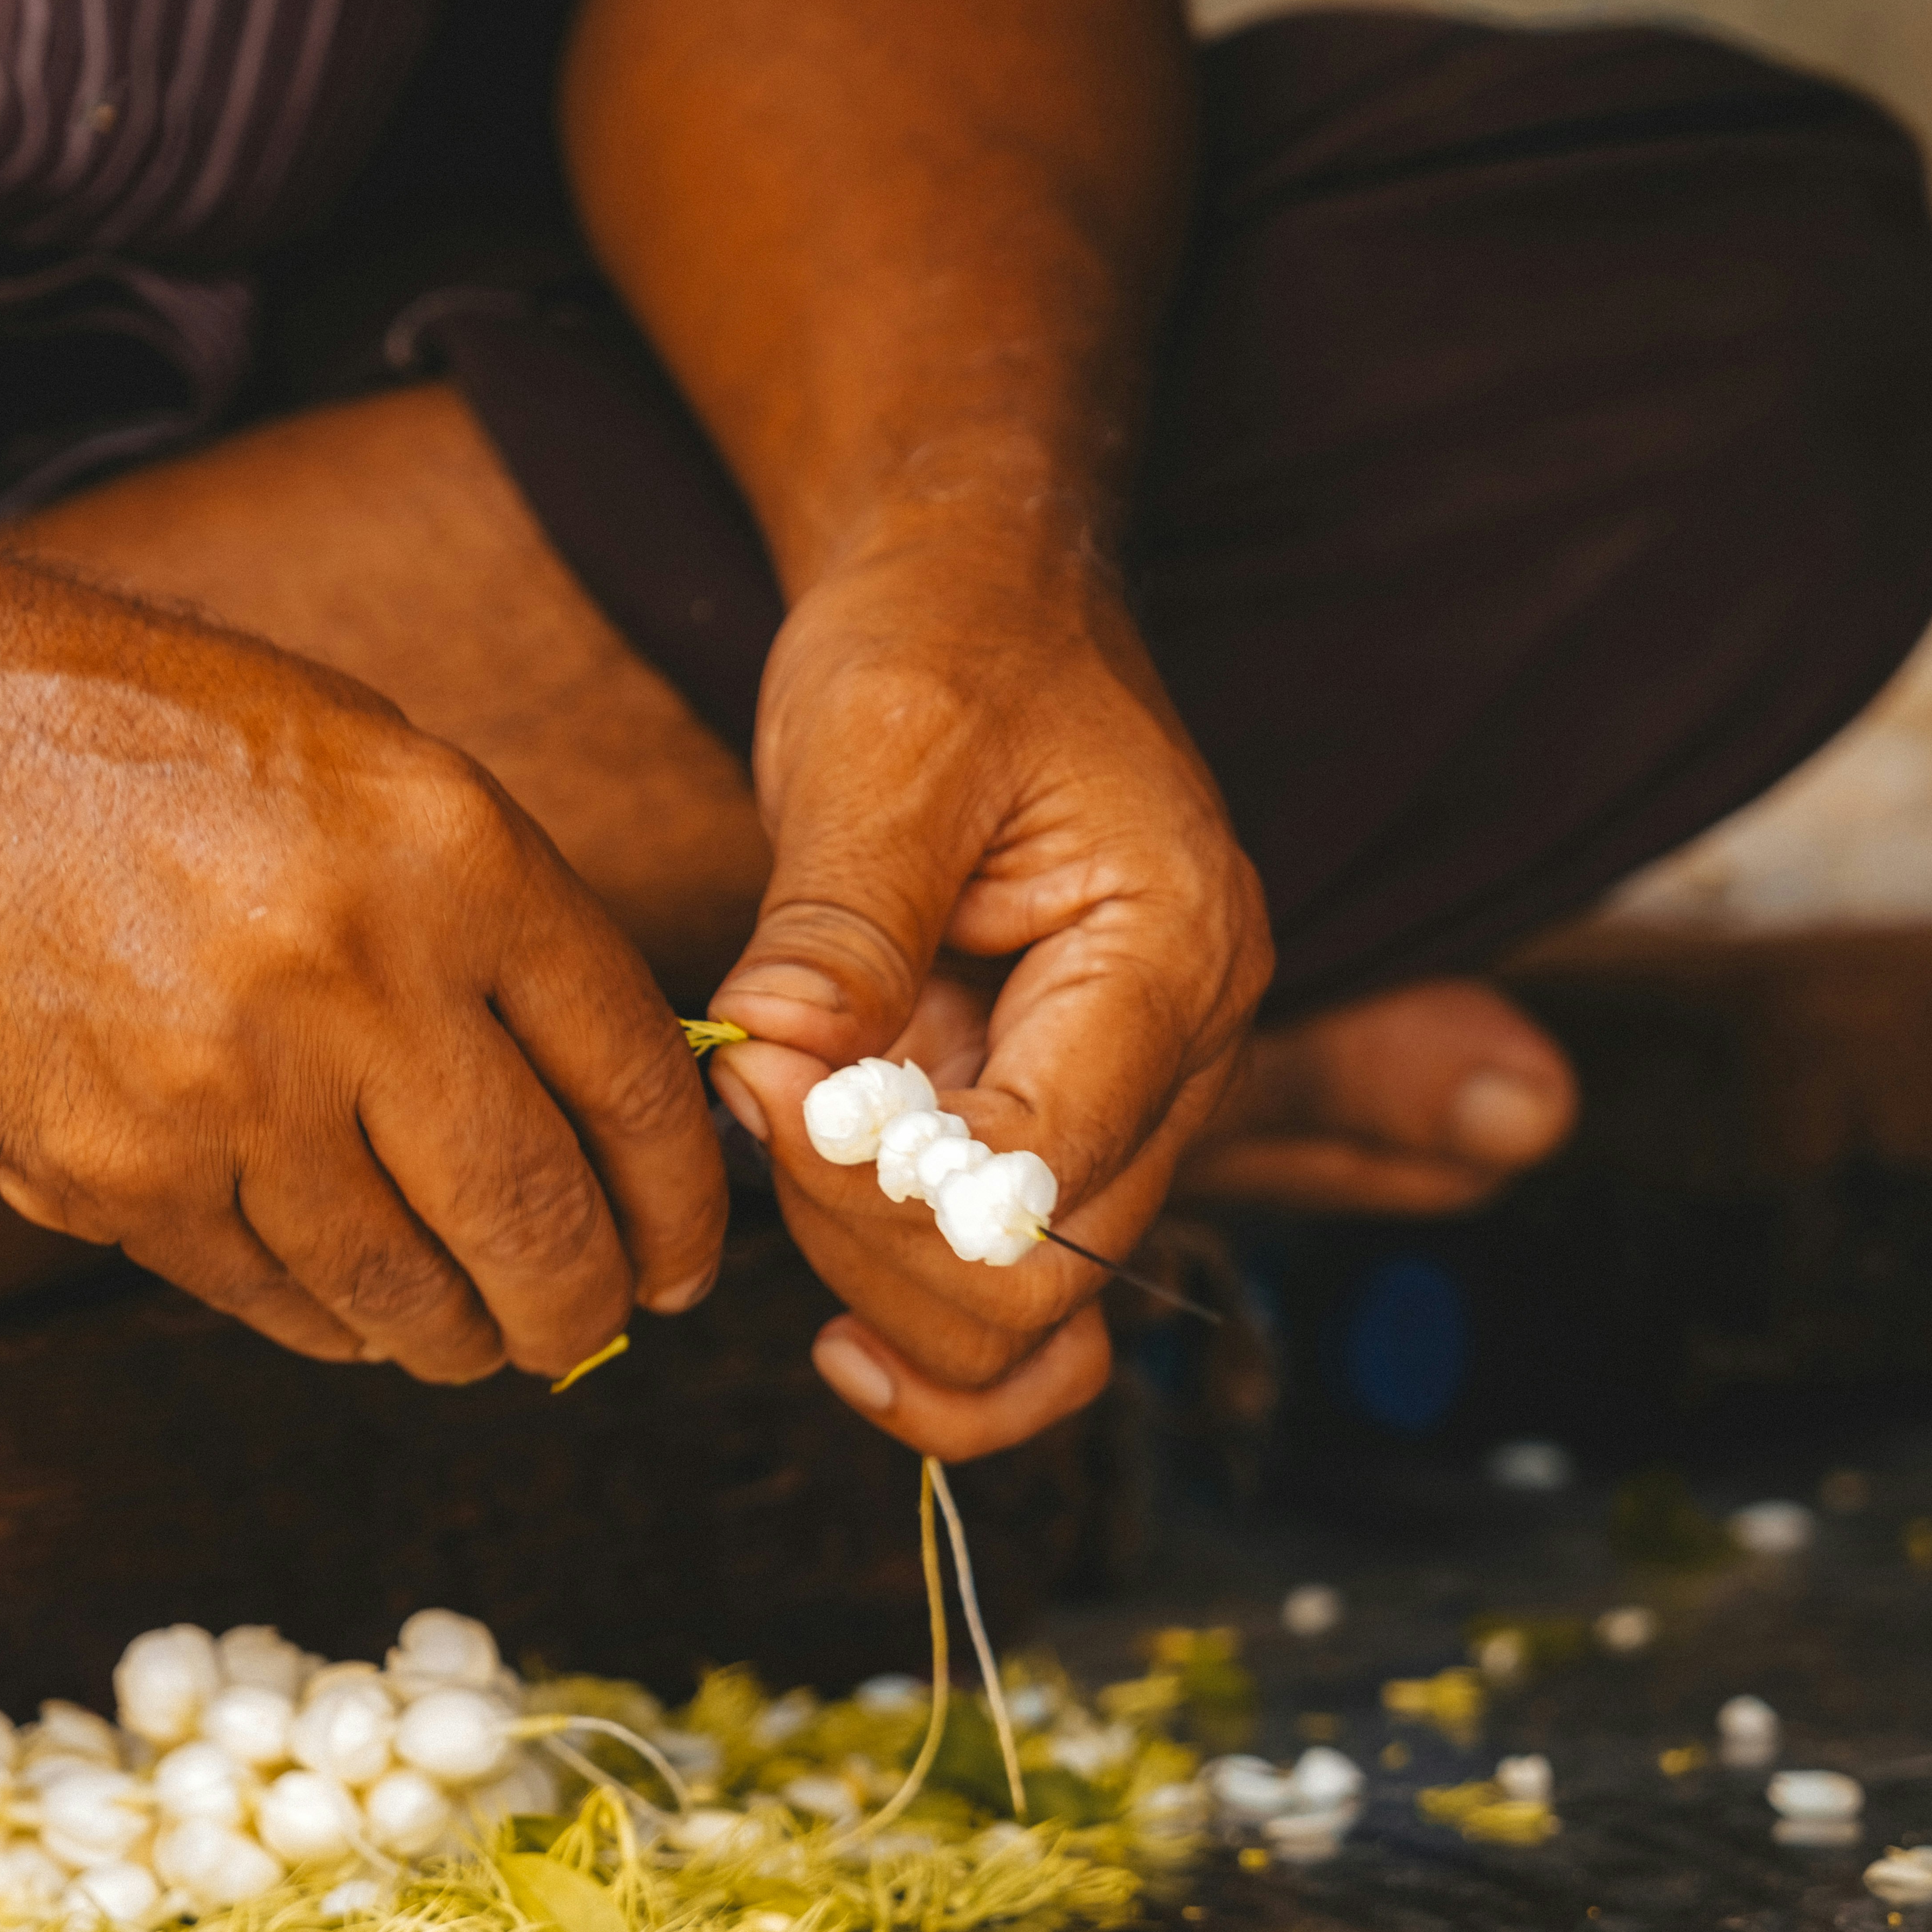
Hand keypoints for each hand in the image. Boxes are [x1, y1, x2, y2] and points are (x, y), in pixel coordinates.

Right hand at [0, 557, 729, 1383]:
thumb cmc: (151, 740)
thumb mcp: (377, 772)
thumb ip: (501, 930)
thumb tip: (610, 1101)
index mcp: (450, 858)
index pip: (632, 1082)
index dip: (680, 1200)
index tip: (684, 1256)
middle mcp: (351, 982)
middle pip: (535, 1218)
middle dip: (585, 1305)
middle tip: (593, 1326)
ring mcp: (224, 1096)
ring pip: (403, 1293)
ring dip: (462, 1336)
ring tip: (478, 1333)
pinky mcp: (112, 1180)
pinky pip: (268, 1298)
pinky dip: (332, 1321)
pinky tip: (352, 1307)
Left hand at [705, 535, 1269, 1453]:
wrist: (979, 597)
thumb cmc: (944, 641)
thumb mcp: (881, 744)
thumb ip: (839, 920)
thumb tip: (779, 1066)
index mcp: (1176, 955)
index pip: (1038, 1167)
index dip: (879, 1176)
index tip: (759, 1071)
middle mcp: (1179, 1057)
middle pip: (1039, 1274)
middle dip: (868, 1241)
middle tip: (752, 1104)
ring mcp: (1120, 1107)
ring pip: (1028, 1319)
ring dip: (885, 1297)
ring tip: (774, 1178)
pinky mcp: (1045, 1128)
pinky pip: (1011, 1296)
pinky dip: (929, 1334)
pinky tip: (840, 1319)